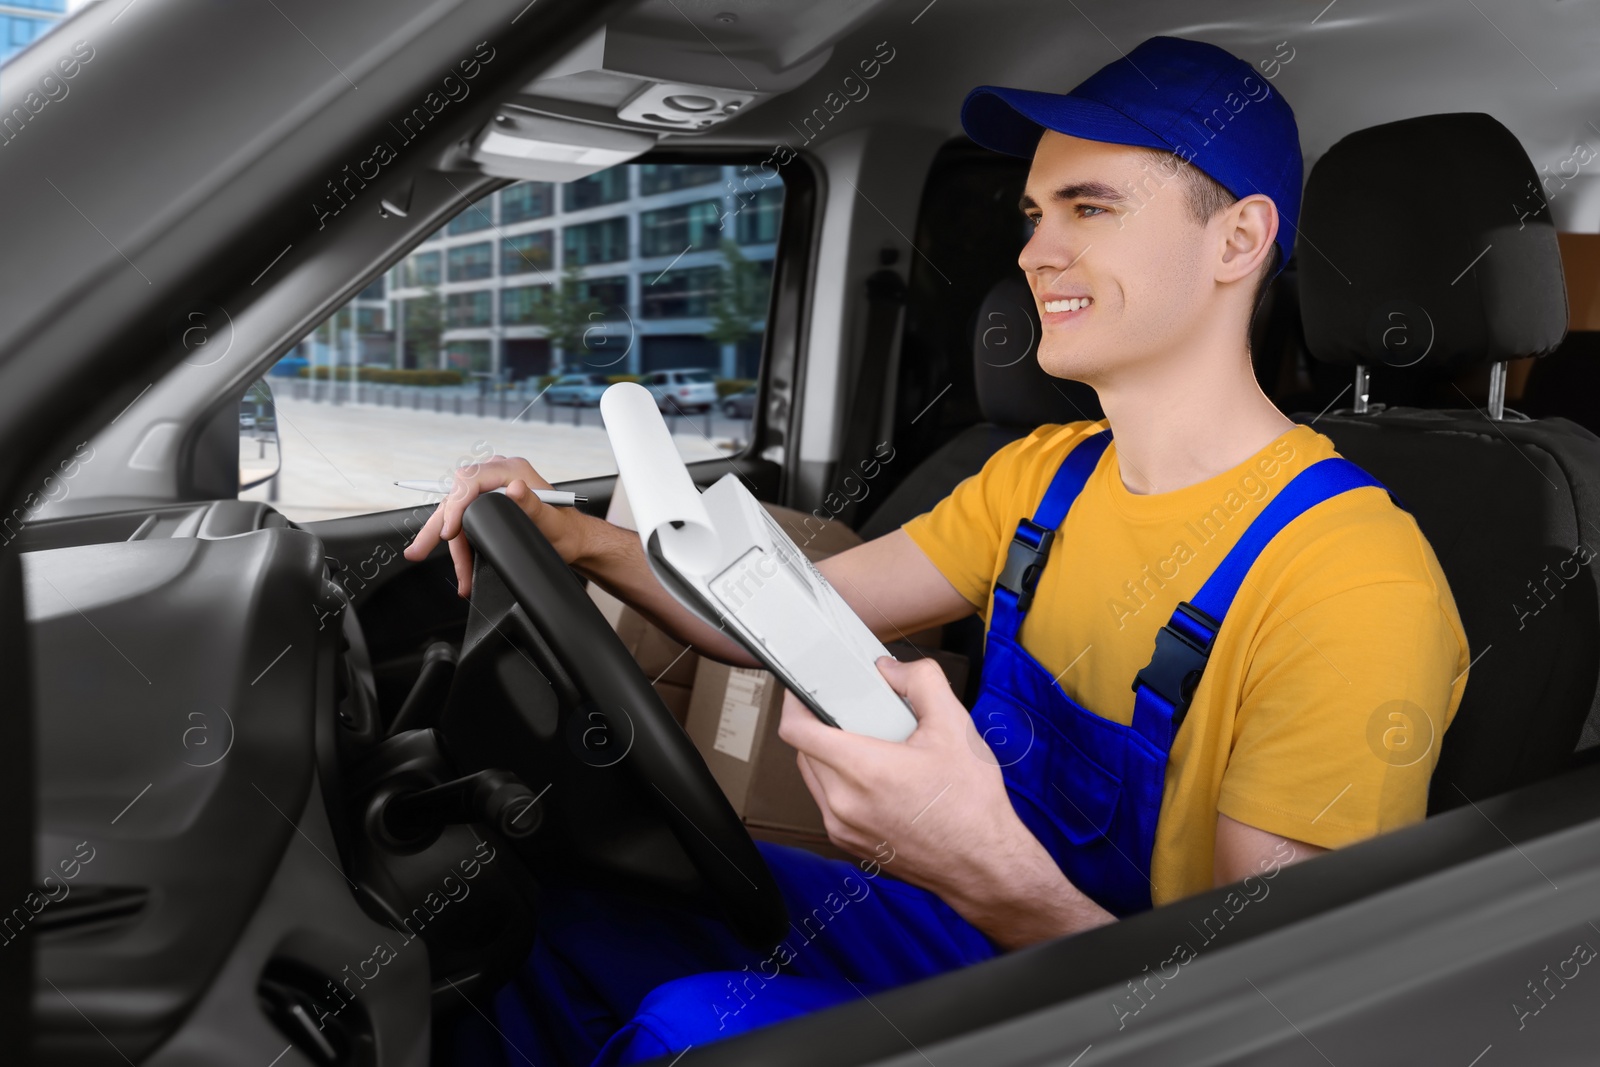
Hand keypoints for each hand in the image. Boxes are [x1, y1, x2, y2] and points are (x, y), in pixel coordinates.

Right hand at [401, 455, 591, 597]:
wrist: (573, 540)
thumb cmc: (565, 530)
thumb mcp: (552, 520)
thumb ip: (533, 504)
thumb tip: (516, 488)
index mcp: (512, 470)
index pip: (469, 479)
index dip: (455, 506)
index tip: (449, 532)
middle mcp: (498, 475)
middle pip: (455, 496)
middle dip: (437, 526)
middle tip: (418, 551)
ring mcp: (491, 489)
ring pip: (456, 512)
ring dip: (447, 543)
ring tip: (434, 564)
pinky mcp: (488, 504)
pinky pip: (465, 520)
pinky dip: (460, 544)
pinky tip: (461, 567)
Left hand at [776, 657, 1027, 911]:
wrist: (984, 866)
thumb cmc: (972, 806)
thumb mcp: (955, 727)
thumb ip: (921, 682)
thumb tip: (890, 669)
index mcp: (862, 770)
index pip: (797, 730)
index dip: (795, 702)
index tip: (804, 690)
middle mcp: (843, 803)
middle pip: (803, 751)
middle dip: (821, 725)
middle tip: (850, 713)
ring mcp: (842, 827)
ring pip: (813, 777)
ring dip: (828, 755)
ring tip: (866, 744)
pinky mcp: (849, 843)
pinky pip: (827, 803)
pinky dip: (839, 784)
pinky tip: (874, 778)